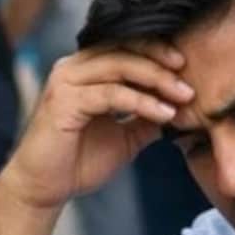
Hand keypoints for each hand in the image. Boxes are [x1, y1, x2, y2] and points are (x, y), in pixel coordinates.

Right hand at [0, 44, 194, 210]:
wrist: (44, 188)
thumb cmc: (78, 160)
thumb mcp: (125, 136)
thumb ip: (146, 118)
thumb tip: (180, 107)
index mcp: (85, 70)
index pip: (126, 46)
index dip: (159, 52)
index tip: (189, 69)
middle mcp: (72, 67)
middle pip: (124, 49)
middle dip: (162, 62)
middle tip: (190, 82)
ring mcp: (65, 81)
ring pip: (119, 66)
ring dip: (156, 80)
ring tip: (183, 97)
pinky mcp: (63, 101)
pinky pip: (110, 94)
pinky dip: (141, 101)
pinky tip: (163, 114)